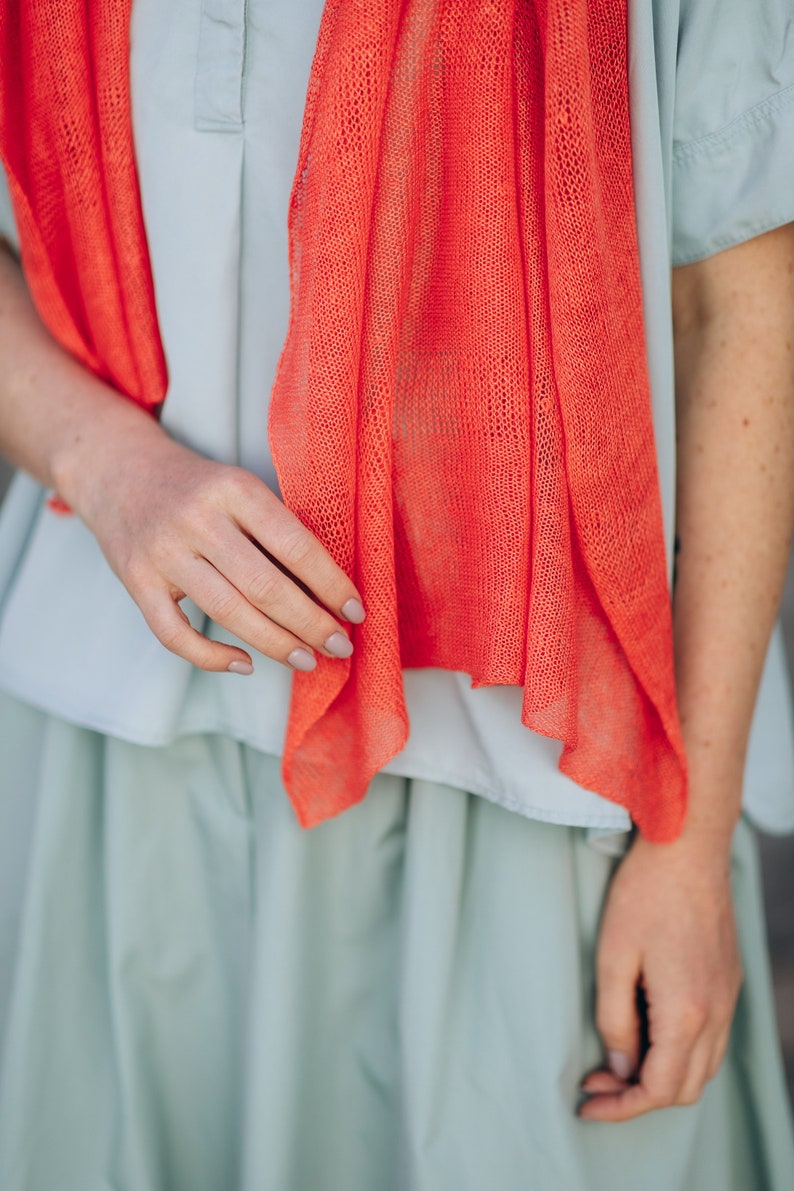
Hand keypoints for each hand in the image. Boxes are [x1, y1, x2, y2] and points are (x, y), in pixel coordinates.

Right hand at [63, 408, 364, 674]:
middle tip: (340, 646)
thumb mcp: (239, 488)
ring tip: (307, 660)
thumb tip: (330, 592)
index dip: (331, 585)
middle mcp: (197, 519)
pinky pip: (175, 634)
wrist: (117, 470)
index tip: (356, 612)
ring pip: (228, 612)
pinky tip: (244, 663)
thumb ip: (275, 530)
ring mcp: (163, 552)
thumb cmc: (197, 487)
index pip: (295, 546)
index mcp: (234, 488)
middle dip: (311, 623)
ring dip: (275, 644)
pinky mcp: (135, 581)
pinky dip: (212, 657)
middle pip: (266, 586)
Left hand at [578, 829, 741, 1121]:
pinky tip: (645, 1030)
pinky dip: (679, 1051)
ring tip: (617, 1058)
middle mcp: (716, 1013)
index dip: (622, 1107)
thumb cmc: (645, 894)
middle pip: (685, 1088)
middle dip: (639, 1096)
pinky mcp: (728, 980)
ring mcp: (728, 997)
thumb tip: (620, 1064)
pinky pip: (711, 1038)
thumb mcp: (612, 956)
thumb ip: (614, 1019)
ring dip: (661, 1075)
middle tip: (597, 1080)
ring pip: (703, 1067)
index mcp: (686, 1013)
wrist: (688, 847)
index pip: (659, 1090)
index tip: (586, 1103)